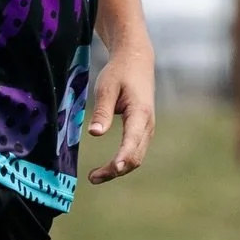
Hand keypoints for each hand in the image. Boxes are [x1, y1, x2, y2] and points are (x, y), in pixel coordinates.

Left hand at [86, 40, 154, 184]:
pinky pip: (135, 151)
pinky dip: (122, 162)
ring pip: (136, 157)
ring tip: (94, 177)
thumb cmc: (119, 73)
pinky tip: (108, 167)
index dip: (122, 158)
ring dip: (118, 169)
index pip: (132, 142)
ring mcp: (147, 129)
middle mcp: (147, 124)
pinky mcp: (143, 130)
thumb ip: (102, 111)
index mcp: (140, 113)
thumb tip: (95, 134)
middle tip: (92, 178)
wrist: (137, 61)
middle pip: (135, 156)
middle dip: (115, 170)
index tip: (112, 169)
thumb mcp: (106, 88)